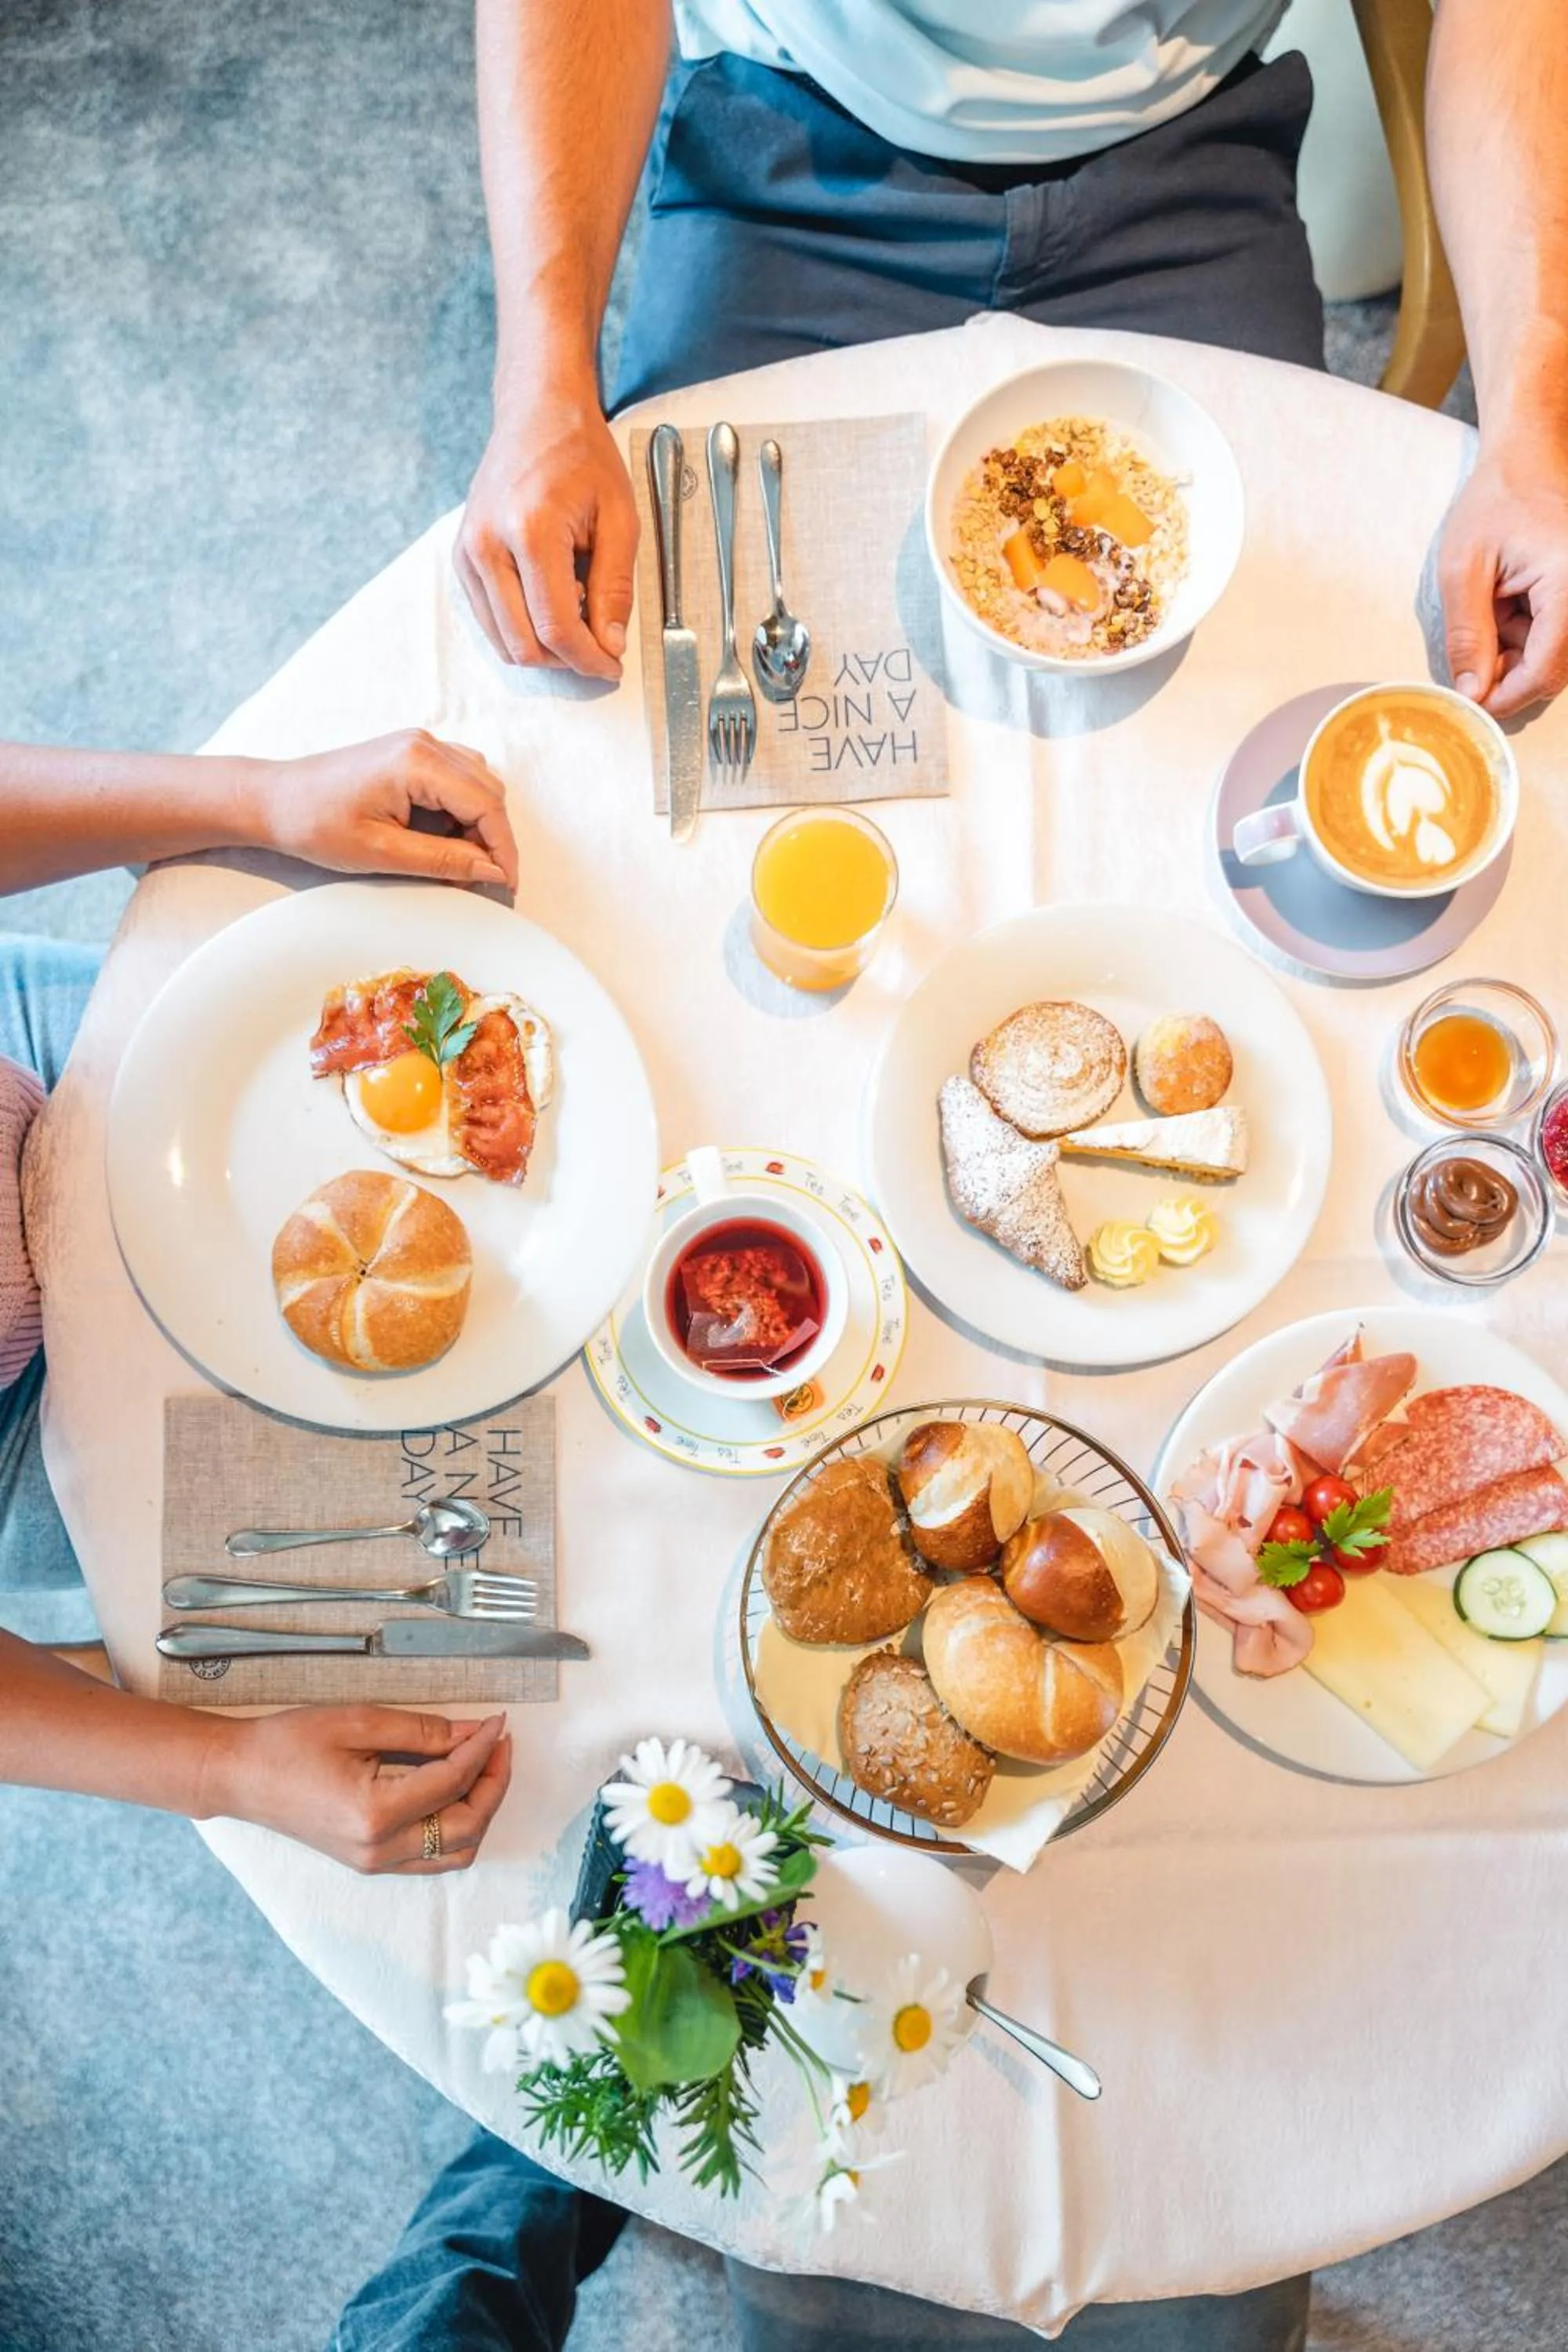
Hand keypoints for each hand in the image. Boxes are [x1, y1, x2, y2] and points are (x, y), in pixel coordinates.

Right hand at [206, 1706, 511, 1873]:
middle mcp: (378, 1849)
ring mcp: (374, 1862)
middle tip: (498, 1742)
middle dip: (493, 1782)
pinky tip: (457, 1789)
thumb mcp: (358, 1722)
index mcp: (374, 1814)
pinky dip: (457, 1826)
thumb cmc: (288, 1743)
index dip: (483, 1748)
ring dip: (480, 1809)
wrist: (239, 1776)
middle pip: (467, 1826)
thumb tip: (474, 1731)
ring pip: (457, 1851)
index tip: (497, 1721)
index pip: (453, 1782)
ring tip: (483, 1764)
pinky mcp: (370, 1862)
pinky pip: (432, 1856)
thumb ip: (423, 1729)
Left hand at [257, 731, 519, 890]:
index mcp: (418, 762)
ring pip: (478, 784)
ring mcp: (418, 744)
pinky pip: (457, 778)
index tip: (505, 884)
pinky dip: (461, 810)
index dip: (503, 848)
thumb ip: (443, 859)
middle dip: (493, 838)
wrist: (273, 800)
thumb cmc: (315, 824)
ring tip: (458, 862)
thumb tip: (492, 870)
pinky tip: (443, 838)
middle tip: (477, 879)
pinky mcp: (410, 753)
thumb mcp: (382, 852)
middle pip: (489, 791)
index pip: (487, 805)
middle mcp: (425, 743)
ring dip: (478, 824)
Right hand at [455, 387, 637, 679]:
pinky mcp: (461, 557)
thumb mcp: (620, 518)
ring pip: (503, 640)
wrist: (537, 415)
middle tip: (601, 652)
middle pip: (524, 643)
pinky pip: (490, 619)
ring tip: (579, 621)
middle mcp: (488, 545)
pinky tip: (553, 604)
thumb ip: (614, 588)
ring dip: (545, 649)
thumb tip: (609, 645)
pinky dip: (523, 628)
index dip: (588, 659)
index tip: (613, 667)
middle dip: (567, 661)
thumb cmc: (582, 457)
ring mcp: (468, 552)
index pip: (556, 627)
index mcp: (531, 531)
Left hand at [1439, 427, 1567, 717]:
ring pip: (1555, 655)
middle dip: (1510, 673)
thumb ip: (1467, 636)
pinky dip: (1527, 632)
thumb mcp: (1463, 568)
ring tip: (1492, 605)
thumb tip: (1471, 694)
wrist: (1527, 456)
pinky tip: (1507, 601)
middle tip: (1472, 652)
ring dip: (1516, 650)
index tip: (1471, 705)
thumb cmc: (1495, 499)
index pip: (1545, 669)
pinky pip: (1558, 634)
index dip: (1506, 696)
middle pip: (1555, 669)